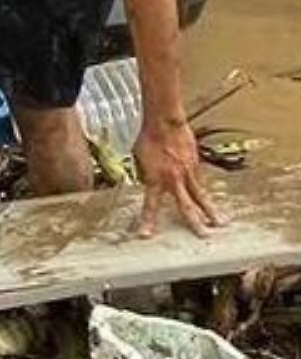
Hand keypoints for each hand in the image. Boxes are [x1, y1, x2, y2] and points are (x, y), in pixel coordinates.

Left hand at [135, 117, 220, 237]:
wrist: (164, 121)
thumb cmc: (149, 136)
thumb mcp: (139, 157)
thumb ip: (145, 172)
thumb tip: (147, 179)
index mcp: (155, 180)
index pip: (151, 206)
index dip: (148, 222)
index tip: (146, 236)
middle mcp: (173, 180)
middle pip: (185, 207)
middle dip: (195, 223)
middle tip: (204, 236)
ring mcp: (187, 174)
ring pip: (201, 197)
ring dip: (211, 211)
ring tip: (221, 223)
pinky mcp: (196, 166)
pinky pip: (200, 183)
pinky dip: (205, 192)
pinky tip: (212, 200)